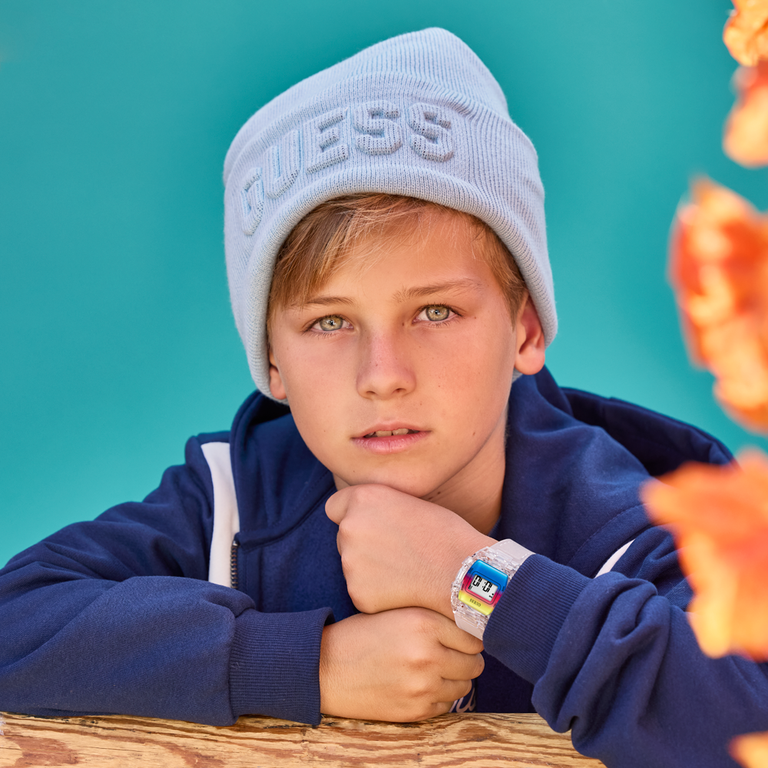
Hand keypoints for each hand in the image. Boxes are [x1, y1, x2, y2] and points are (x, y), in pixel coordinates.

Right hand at [319, 607, 484, 721]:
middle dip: (466, 658)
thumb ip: (432, 617)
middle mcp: (427, 654)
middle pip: (474, 663)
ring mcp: (423, 685)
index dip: (469, 636)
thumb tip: (469, 626)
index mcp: (423, 623)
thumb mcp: (397, 612)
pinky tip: (422, 685)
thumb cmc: (361, 635)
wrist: (326, 669)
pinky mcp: (416, 710)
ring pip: (464, 685)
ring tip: (435, 669)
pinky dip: (441, 696)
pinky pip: (447, 705)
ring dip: (455, 678)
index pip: (473, 636)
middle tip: (452, 654)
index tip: (462, 638)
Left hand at [326, 484, 492, 617]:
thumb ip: (380, 507)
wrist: (464, 573)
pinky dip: (378, 592)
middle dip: (363, 543)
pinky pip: (362, 591)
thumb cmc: (445, 533)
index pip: (334, 506)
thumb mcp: (409, 501)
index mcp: (362, 499)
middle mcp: (349, 528)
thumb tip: (367, 514)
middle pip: (344, 537)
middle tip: (397, 549)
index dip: (351, 514)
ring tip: (406, 569)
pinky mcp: (358, 594)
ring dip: (370, 568)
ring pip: (352, 565)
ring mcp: (350, 563)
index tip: (369, 524)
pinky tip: (404, 588)